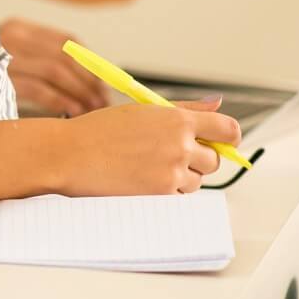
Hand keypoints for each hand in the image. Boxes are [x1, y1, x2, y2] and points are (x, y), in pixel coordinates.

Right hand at [0, 18, 111, 114]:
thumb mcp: (17, 61)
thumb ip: (49, 62)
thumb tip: (95, 83)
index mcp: (20, 28)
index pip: (67, 41)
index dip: (90, 62)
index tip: (106, 82)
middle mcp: (11, 37)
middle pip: (64, 55)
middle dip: (89, 80)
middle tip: (104, 100)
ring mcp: (2, 57)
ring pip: (55, 71)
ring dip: (80, 91)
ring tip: (93, 108)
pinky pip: (38, 89)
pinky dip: (60, 101)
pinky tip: (74, 111)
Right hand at [58, 98, 240, 194]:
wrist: (69, 154)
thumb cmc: (99, 131)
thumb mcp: (143, 110)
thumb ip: (185, 109)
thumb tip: (216, 103)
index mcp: (177, 119)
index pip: (228, 130)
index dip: (229, 137)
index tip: (221, 141)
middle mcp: (181, 145)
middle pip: (215, 159)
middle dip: (198, 158)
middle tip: (168, 154)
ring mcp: (172, 171)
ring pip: (197, 180)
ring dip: (182, 176)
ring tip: (148, 166)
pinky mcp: (161, 193)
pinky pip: (179, 196)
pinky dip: (166, 190)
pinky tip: (141, 179)